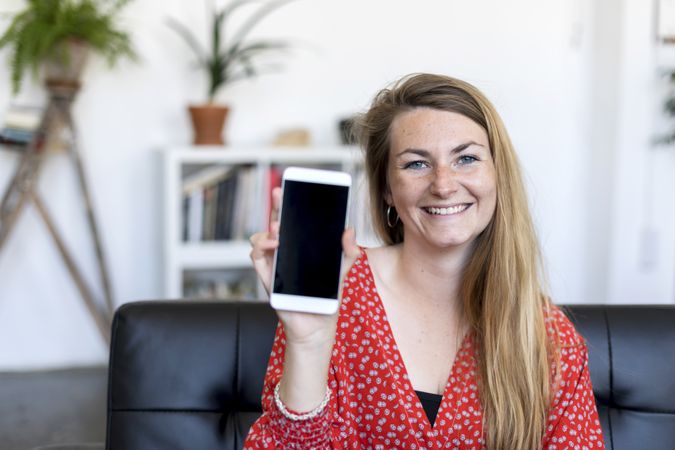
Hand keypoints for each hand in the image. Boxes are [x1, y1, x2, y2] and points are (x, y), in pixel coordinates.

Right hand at [249, 186, 360, 343]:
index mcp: (300, 247)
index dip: (289, 203)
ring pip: (260, 239)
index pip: (292, 220)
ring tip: (279, 228)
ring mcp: (274, 264)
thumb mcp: (341, 270)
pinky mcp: (268, 278)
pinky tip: (274, 245)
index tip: (292, 187)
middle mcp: (284, 253)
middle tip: (279, 193)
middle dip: (275, 206)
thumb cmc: (327, 297)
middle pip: (275, 223)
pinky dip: (261, 249)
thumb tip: (349, 229)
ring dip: (268, 230)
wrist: (318, 326)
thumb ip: (347, 251)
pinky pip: (257, 259)